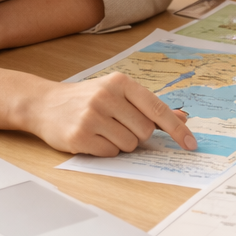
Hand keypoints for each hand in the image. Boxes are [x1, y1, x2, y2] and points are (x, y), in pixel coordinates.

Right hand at [16, 72, 197, 156]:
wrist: (44, 104)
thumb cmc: (86, 99)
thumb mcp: (117, 93)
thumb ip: (149, 105)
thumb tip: (183, 118)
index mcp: (121, 83)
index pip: (157, 109)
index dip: (177, 129)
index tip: (191, 143)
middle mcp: (107, 97)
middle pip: (145, 131)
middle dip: (137, 134)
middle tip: (119, 125)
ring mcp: (92, 116)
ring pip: (129, 144)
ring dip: (121, 143)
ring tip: (103, 130)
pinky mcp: (79, 135)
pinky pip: (110, 153)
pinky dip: (105, 150)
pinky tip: (92, 138)